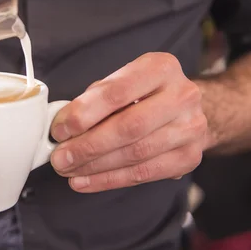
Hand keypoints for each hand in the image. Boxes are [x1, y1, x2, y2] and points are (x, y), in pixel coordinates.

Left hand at [50, 52, 207, 192]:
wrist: (187, 109)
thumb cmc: (144, 92)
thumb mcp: (122, 80)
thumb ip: (95, 98)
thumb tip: (62, 126)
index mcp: (160, 68)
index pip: (116, 92)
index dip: (83, 114)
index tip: (59, 130)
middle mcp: (182, 96)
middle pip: (128, 127)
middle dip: (87, 146)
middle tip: (59, 158)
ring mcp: (191, 128)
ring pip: (135, 154)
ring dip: (95, 166)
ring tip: (68, 170)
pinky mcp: (189, 157)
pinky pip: (144, 174)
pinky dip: (109, 180)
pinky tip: (85, 181)